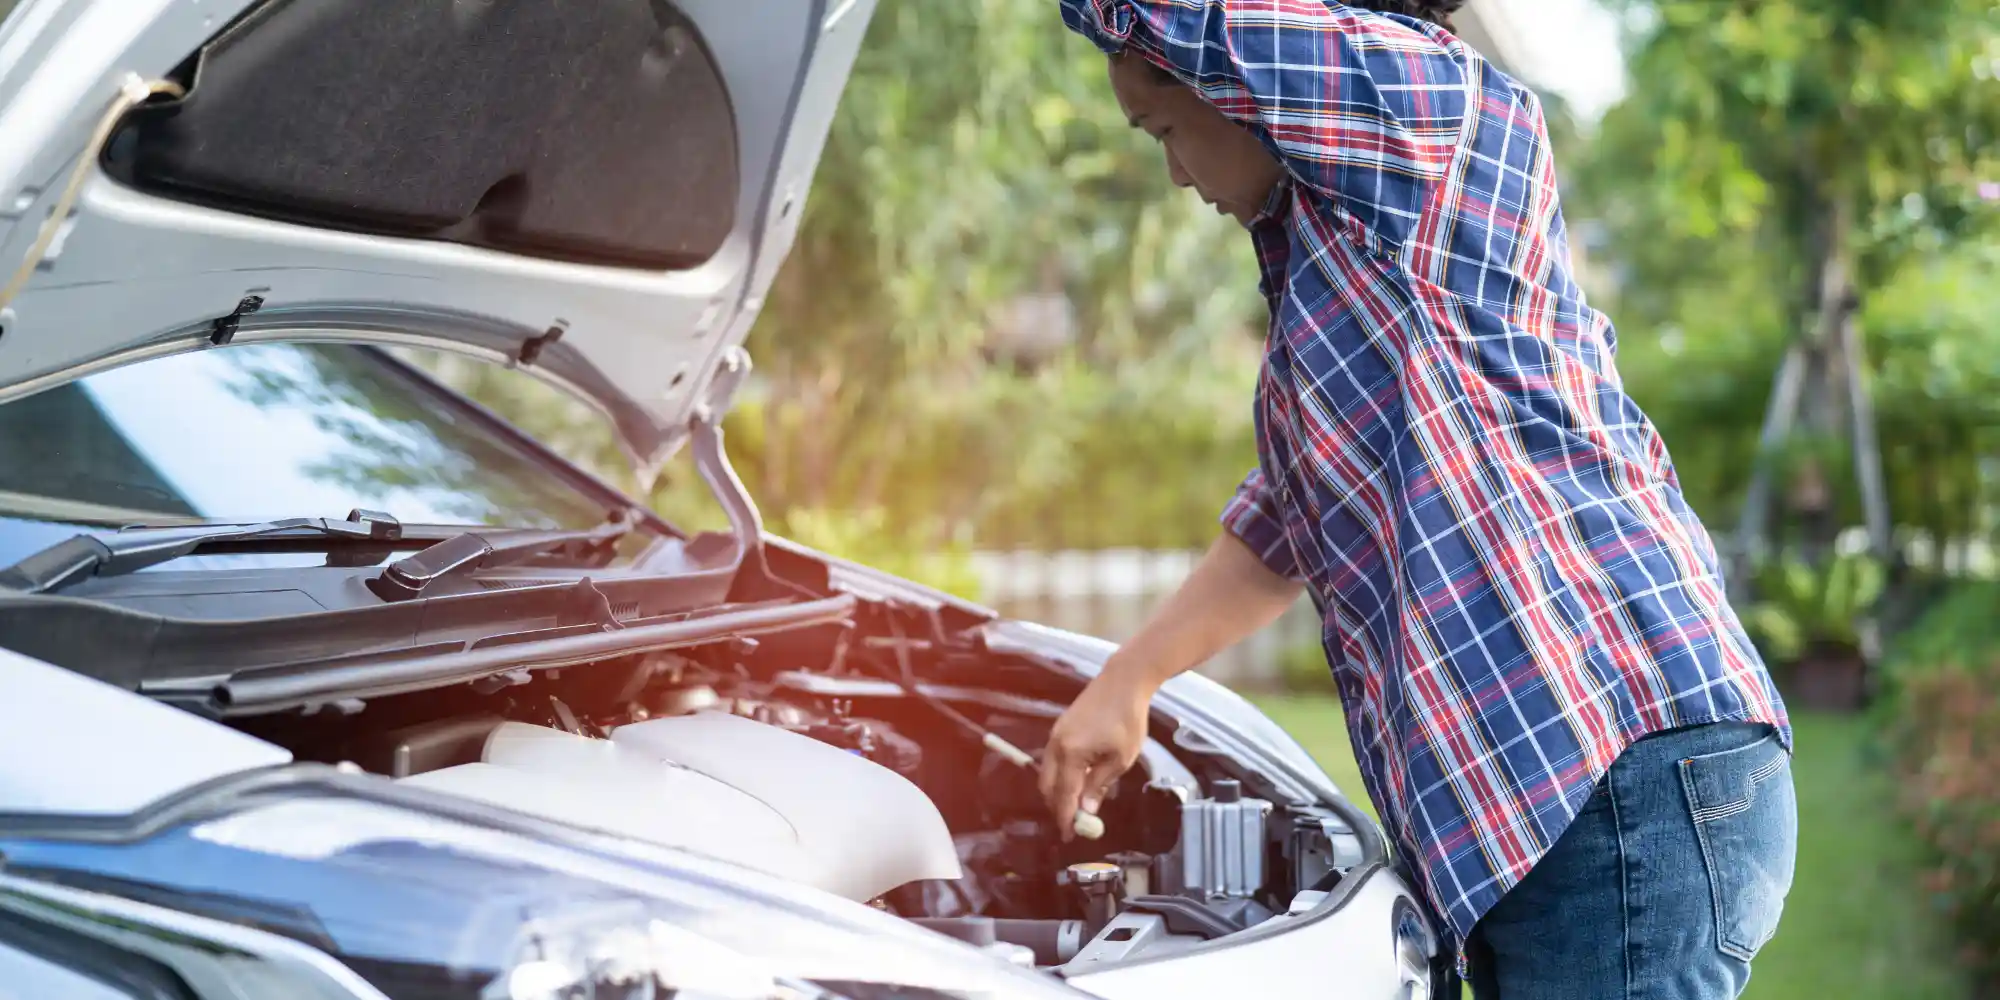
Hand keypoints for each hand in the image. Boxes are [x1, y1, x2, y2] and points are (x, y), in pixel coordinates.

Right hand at [1040, 669, 1152, 839]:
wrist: (1122, 681)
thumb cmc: (1127, 719)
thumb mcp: (1121, 758)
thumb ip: (1101, 785)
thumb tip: (1087, 810)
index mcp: (1071, 754)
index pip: (1064, 795)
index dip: (1065, 818)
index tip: (1069, 836)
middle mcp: (1056, 745)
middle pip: (1047, 786)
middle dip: (1057, 806)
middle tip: (1072, 823)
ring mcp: (1056, 735)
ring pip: (1048, 773)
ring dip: (1058, 791)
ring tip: (1076, 805)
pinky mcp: (1060, 728)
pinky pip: (1053, 759)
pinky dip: (1060, 775)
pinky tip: (1077, 781)